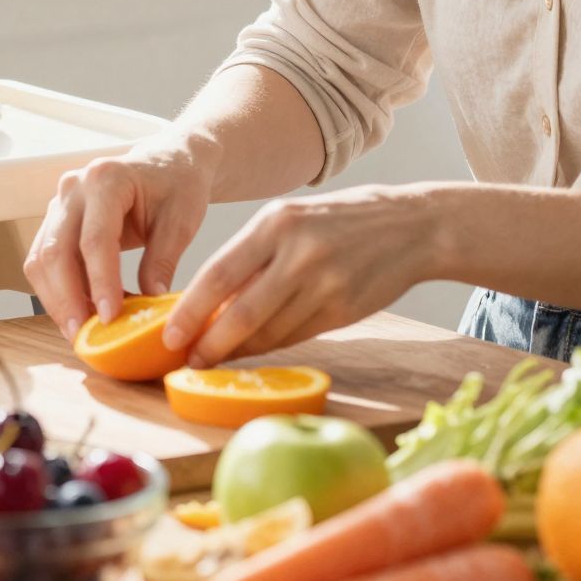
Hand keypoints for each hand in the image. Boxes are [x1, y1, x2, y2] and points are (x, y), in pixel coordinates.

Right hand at [22, 133, 216, 336]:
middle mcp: (74, 188)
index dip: (100, 282)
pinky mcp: (56, 220)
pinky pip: (45, 260)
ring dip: (56, 299)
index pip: (95, 240)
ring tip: (81, 332)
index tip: (110, 318)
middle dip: (67, 300)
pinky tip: (81, 312)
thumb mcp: (182, 219)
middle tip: (85, 336)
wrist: (168, 161)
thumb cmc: (178, 184)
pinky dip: (57, 290)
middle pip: (56, 252)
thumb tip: (150, 303)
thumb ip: (164, 259)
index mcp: (106, 179)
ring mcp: (60, 203)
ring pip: (41, 259)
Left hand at [163, 183, 444, 365]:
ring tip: (215, 358)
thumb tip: (208, 304)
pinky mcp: (345, 310)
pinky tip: (255, 350)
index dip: (190, 312)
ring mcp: (325, 284)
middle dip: (210, 342)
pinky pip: (296, 336)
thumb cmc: (338, 221)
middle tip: (187, 359)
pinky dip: (271, 346)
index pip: (219, 274)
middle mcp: (299, 253)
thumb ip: (253, 257)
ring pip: (269, 331)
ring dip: (239, 350)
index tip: (168, 336)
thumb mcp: (291, 220)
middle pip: (241, 312)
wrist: (412, 226)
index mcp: (277, 223)